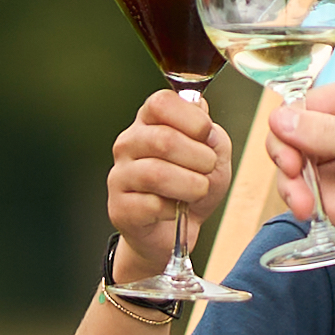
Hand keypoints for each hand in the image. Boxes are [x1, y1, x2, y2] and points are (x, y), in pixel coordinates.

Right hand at [100, 85, 228, 277]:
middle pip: (163, 139)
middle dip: (199, 157)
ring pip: (156, 173)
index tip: (206, 134)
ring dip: (190, 185)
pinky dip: (174, 211)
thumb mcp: (215, 156)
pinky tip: (174, 210)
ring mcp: (120, 176)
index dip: (191, 118)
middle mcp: (128, 144)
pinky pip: (151, 205)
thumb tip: (203, 123)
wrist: (176, 231)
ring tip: (198, 191)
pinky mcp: (120, 208)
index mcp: (149, 122)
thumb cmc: (192, 187)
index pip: (161, 103)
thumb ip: (213, 135)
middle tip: (208, 168)